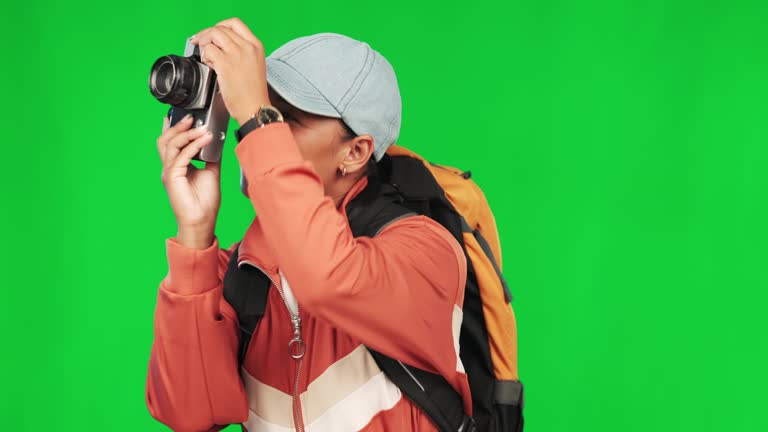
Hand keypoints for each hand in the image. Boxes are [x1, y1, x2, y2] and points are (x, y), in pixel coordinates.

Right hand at [157, 114, 219, 248]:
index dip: (173, 128)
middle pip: (166, 140)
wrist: (201, 221)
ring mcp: (169, 172)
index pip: (170, 143)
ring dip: (188, 133)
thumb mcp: (210, 172)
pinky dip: (194, 145)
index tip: (185, 116)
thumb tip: (217, 141)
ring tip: (202, 128)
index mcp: (176, 167)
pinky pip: (181, 156)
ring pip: (171, 145)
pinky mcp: (172, 177)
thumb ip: (210, 157)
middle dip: (178, 126)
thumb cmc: (204, 202)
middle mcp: (170, 168)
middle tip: (192, 117)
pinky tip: (205, 139)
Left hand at [191, 18, 270, 125]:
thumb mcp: (254, 65)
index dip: (220, 26)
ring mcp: (236, 54)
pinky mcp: (225, 64)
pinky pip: (208, 51)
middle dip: (206, 35)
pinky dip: (205, 57)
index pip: (235, 23)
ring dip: (205, 44)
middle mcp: (247, 47)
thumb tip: (221, 47)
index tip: (213, 34)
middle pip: (221, 28)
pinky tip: (210, 66)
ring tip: (207, 58)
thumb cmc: (253, 93)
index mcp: (256, 46)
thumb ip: (241, 52)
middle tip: (201, 43)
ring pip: (213, 36)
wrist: (255, 108)